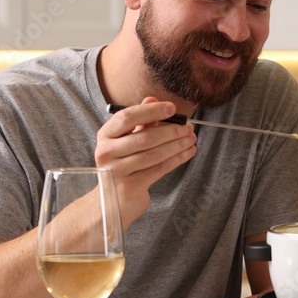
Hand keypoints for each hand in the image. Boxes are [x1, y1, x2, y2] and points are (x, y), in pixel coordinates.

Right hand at [96, 97, 197, 227]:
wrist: (113, 200)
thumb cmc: (124, 164)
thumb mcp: (127, 141)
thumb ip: (139, 121)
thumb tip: (152, 98)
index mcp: (105, 135)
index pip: (127, 117)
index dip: (151, 110)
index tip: (172, 108)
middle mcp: (107, 152)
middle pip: (144, 137)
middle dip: (171, 131)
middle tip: (188, 127)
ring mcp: (117, 170)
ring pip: (154, 154)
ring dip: (177, 145)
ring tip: (191, 139)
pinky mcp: (130, 186)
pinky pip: (159, 169)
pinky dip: (177, 159)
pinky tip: (188, 152)